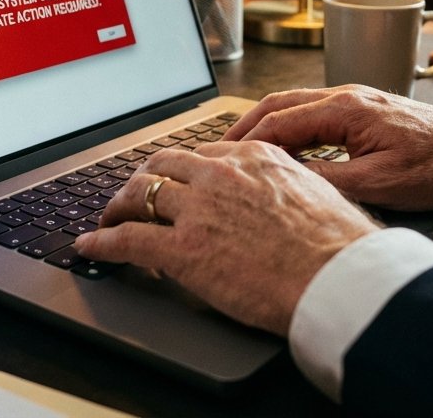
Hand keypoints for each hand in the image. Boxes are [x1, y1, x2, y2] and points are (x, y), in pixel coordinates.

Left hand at [73, 141, 376, 335]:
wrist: (339, 280)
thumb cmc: (341, 247)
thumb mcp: (319, 192)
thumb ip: (289, 186)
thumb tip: (285, 201)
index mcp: (255, 156)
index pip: (202, 154)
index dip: (180, 170)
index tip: (174, 180)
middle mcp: (221, 174)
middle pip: (163, 165)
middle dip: (142, 180)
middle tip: (132, 195)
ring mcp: (198, 209)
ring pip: (139, 195)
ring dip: (117, 207)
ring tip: (108, 219)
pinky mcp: (182, 248)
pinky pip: (128, 239)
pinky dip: (103, 242)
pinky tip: (91, 247)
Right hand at [222, 86, 432, 211]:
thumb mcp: (380, 184)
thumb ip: (328, 180)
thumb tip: (286, 180)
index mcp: (345, 109)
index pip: (279, 122)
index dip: (246, 142)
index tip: (222, 160)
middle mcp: (346, 95)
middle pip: (279, 103)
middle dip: (245, 126)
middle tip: (217, 149)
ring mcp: (355, 99)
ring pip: (295, 104)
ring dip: (265, 123)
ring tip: (241, 148)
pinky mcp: (365, 109)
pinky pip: (314, 111)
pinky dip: (289, 125)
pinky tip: (283, 146)